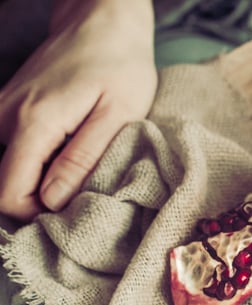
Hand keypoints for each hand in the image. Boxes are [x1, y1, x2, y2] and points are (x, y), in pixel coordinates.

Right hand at [0, 0, 155, 221]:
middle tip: (80, 191)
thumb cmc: (120, 66)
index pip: (9, 193)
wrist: (101, 23)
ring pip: (6, 167)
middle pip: (4, 183)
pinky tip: (66, 150)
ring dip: (37, 178)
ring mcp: (1, 111)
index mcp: (33, 124)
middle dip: (37, 199)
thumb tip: (51, 199)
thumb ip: (82, 158)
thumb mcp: (118, 114)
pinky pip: (10, 148)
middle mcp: (5, 118)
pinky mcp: (7, 108)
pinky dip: (35, 159)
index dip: (36, 213)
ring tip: (76, 168)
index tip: (71, 210)